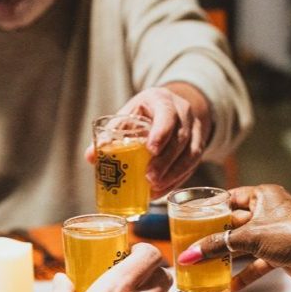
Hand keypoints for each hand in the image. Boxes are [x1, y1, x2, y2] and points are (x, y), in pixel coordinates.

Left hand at [84, 83, 212, 197]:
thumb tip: (91, 157)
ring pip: (191, 153)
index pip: (167, 114)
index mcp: (163, 100)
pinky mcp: (199, 146)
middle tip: (150, 179)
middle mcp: (184, 113)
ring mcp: (195, 129)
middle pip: (180, 138)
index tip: (151, 150)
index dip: (161, 132)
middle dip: (165, 161)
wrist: (172, 109)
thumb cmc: (144, 114)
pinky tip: (162, 191)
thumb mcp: (128, 115)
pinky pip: (193, 165)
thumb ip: (111, 134)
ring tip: (155, 189)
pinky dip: (177, 180)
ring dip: (173, 174)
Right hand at [176, 184, 290, 291]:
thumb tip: (190, 254)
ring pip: (243, 244)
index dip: (210, 209)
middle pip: (234, 223)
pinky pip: (255, 262)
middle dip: (215, 236)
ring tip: (203, 266)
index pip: (230, 198)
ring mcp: (274, 233)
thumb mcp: (250, 237)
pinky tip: (227, 286)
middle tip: (192, 245)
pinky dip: (243, 273)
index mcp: (263, 195)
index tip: (191, 218)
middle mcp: (268, 211)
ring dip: (227, 257)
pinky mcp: (279, 253)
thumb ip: (218, 245)